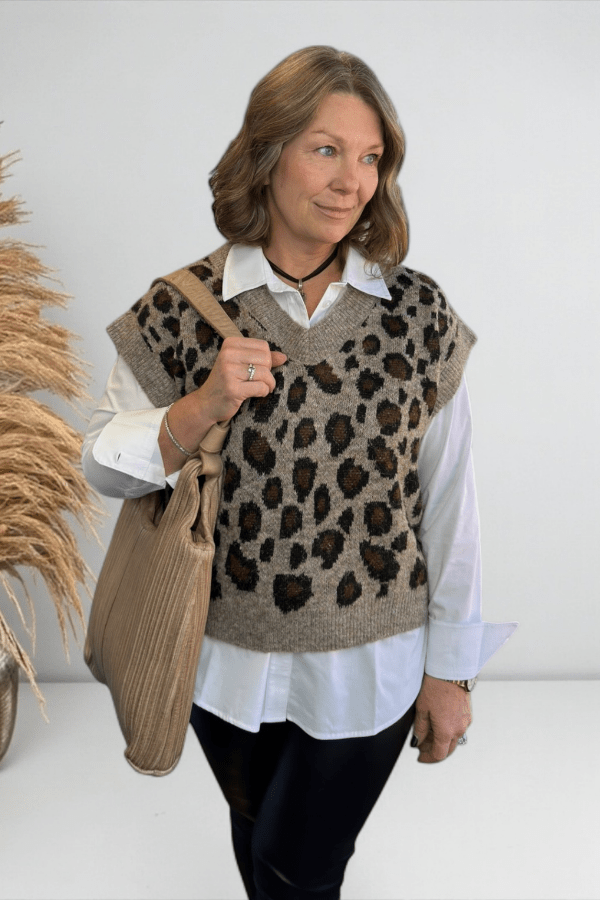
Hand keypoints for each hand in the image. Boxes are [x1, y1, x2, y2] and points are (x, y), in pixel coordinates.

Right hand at [159, 337, 286, 475]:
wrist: (206, 404)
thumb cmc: (226, 383)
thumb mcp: (241, 365)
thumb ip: (262, 359)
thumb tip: (284, 357)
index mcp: (230, 344)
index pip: (263, 346)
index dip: (266, 360)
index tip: (257, 369)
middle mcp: (228, 355)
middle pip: (266, 359)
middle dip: (268, 372)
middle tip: (260, 381)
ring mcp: (229, 372)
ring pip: (265, 373)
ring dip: (268, 384)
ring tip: (261, 388)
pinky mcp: (233, 389)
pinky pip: (261, 387)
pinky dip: (263, 392)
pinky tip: (255, 394)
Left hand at [412, 674, 471, 763]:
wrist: (451, 671)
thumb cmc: (436, 687)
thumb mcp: (422, 709)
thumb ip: (420, 729)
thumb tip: (417, 741)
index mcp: (446, 731)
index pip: (438, 754)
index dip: (428, 758)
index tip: (420, 757)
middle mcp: (459, 729)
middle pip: (448, 750)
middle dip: (434, 750)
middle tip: (422, 746)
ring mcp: (465, 722)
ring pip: (454, 739)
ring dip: (442, 741)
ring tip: (428, 732)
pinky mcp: (467, 715)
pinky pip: (458, 729)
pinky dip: (449, 731)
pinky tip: (439, 724)